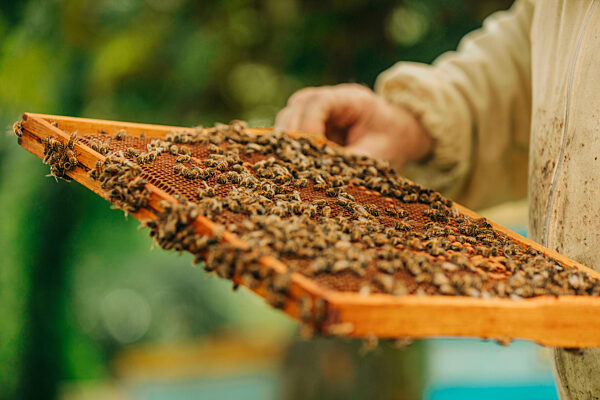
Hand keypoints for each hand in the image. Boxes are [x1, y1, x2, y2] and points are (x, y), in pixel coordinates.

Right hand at [275, 84, 431, 166]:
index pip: (318, 103)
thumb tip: (324, 176)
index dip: (309, 125)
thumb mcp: (377, 153)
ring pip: (287, 119)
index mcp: (349, 98)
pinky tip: (293, 165)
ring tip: (294, 166)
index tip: (312, 151)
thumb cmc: (389, 140)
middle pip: (296, 109)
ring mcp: (314, 109)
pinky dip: (290, 147)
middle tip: (296, 164)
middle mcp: (327, 98)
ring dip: (288, 143)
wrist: (396, 133)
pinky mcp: (307, 122)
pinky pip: (290, 131)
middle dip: (294, 137)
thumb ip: (351, 161)